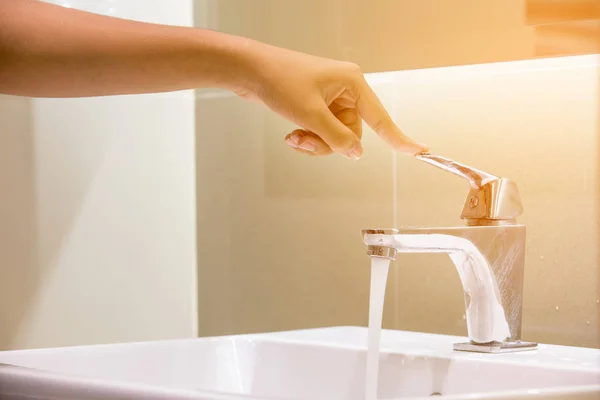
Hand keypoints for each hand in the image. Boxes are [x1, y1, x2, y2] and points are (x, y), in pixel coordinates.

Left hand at [237, 43, 427, 158]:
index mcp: (353, 83)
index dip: (399, 138)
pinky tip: (291, 135)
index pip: (381, 118)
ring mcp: (331, 98)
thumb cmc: (280, 81)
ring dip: (315, 143)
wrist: (250, 70)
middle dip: (328, 144)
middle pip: (352, 133)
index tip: (420, 151)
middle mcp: (346, 90)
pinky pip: (322, 131)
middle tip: (304, 141)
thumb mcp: (310, 114)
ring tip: (293, 138)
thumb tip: (356, 153)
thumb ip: (336, 137)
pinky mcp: (317, 105)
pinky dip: (308, 137)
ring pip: (335, 136)